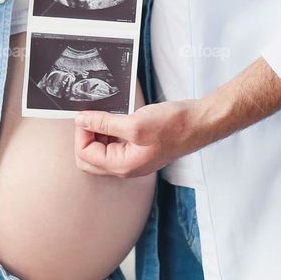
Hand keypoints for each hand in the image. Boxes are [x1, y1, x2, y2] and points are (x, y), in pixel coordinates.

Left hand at [73, 100, 200, 177]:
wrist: (199, 123)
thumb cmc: (173, 126)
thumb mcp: (134, 123)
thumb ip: (104, 123)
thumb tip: (81, 121)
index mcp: (122, 166)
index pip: (85, 155)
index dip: (82, 133)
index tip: (86, 115)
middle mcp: (126, 166)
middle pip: (90, 157)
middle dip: (87, 135)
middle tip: (93, 115)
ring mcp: (133, 158)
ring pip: (102, 148)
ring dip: (99, 131)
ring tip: (106, 113)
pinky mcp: (139, 148)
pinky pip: (116, 142)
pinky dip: (111, 128)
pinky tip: (117, 115)